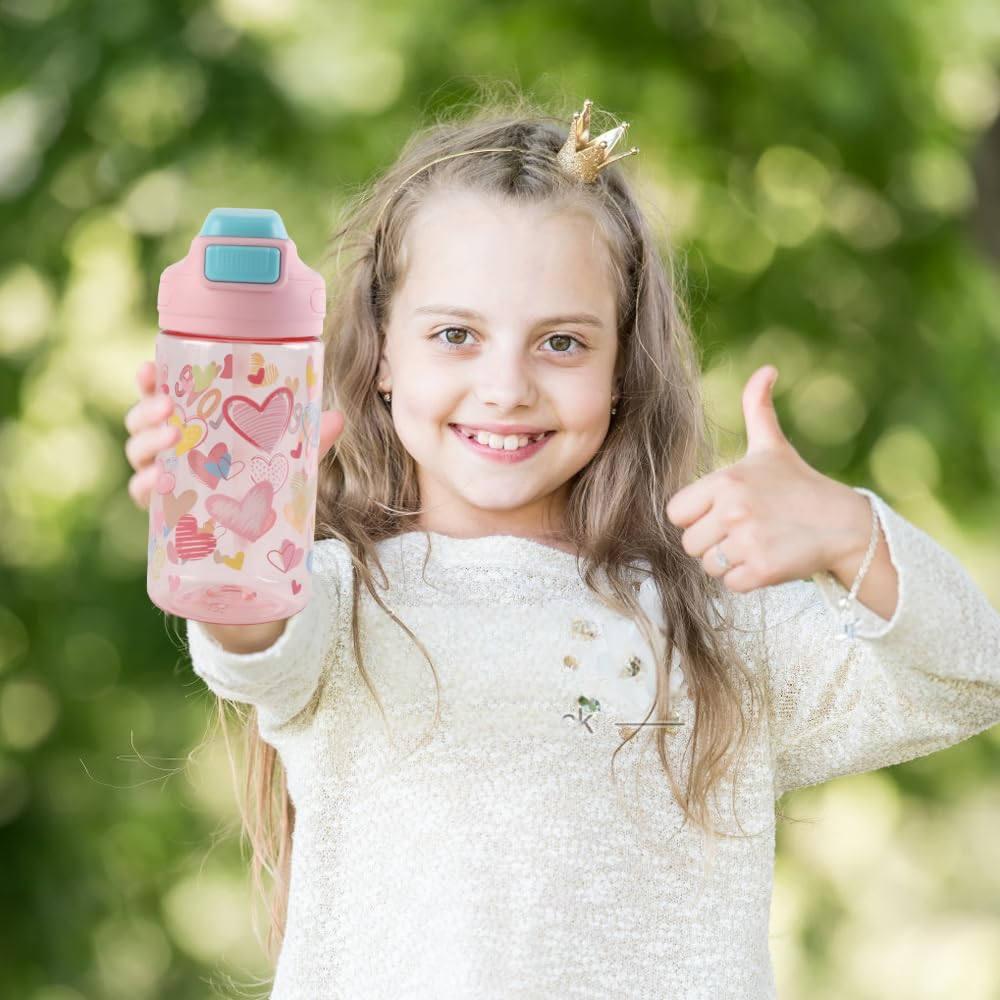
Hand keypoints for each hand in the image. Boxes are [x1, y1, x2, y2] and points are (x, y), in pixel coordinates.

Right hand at [123, 360, 345, 510]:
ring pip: (137, 453)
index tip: (150, 367)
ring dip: (148, 441)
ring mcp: (162, 477)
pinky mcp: (161, 510)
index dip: (149, 379)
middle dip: (147, 408)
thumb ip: (308, 439)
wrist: (258, 536)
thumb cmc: (262, 481)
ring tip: (172, 437)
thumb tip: (338, 419)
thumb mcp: (285, 457)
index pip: (161, 394)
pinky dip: (144, 486)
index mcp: (192, 424)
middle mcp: (169, 447)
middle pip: (141, 420)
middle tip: (169, 406)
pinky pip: (142, 495)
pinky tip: (158, 481)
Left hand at [665, 365, 867, 592]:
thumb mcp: (772, 446)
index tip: (721, 512)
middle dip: (712, 542)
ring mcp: (747, 542)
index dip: (695, 516)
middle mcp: (732, 510)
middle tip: (745, 530)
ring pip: (708, 566)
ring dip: (728, 561)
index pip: (676, 512)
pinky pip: (730, 584)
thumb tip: (766, 369)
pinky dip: (747, 579)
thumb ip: (757, 408)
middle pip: (689, 543)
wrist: (845, 524)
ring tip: (757, 543)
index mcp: (726, 481)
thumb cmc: (800, 485)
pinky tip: (768, 559)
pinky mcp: (762, 570)